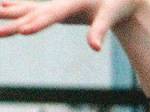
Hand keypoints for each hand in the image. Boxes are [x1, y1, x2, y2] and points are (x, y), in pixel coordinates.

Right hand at [0, 0, 148, 50]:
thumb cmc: (116, 4)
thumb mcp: (110, 17)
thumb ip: (100, 31)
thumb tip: (94, 48)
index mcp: (71, 5)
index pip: (51, 16)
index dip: (37, 24)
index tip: (24, 31)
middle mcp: (59, 3)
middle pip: (33, 14)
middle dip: (14, 23)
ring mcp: (55, 4)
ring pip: (27, 10)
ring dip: (8, 13)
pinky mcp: (56, 7)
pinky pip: (31, 8)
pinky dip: (15, 7)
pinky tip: (2, 5)